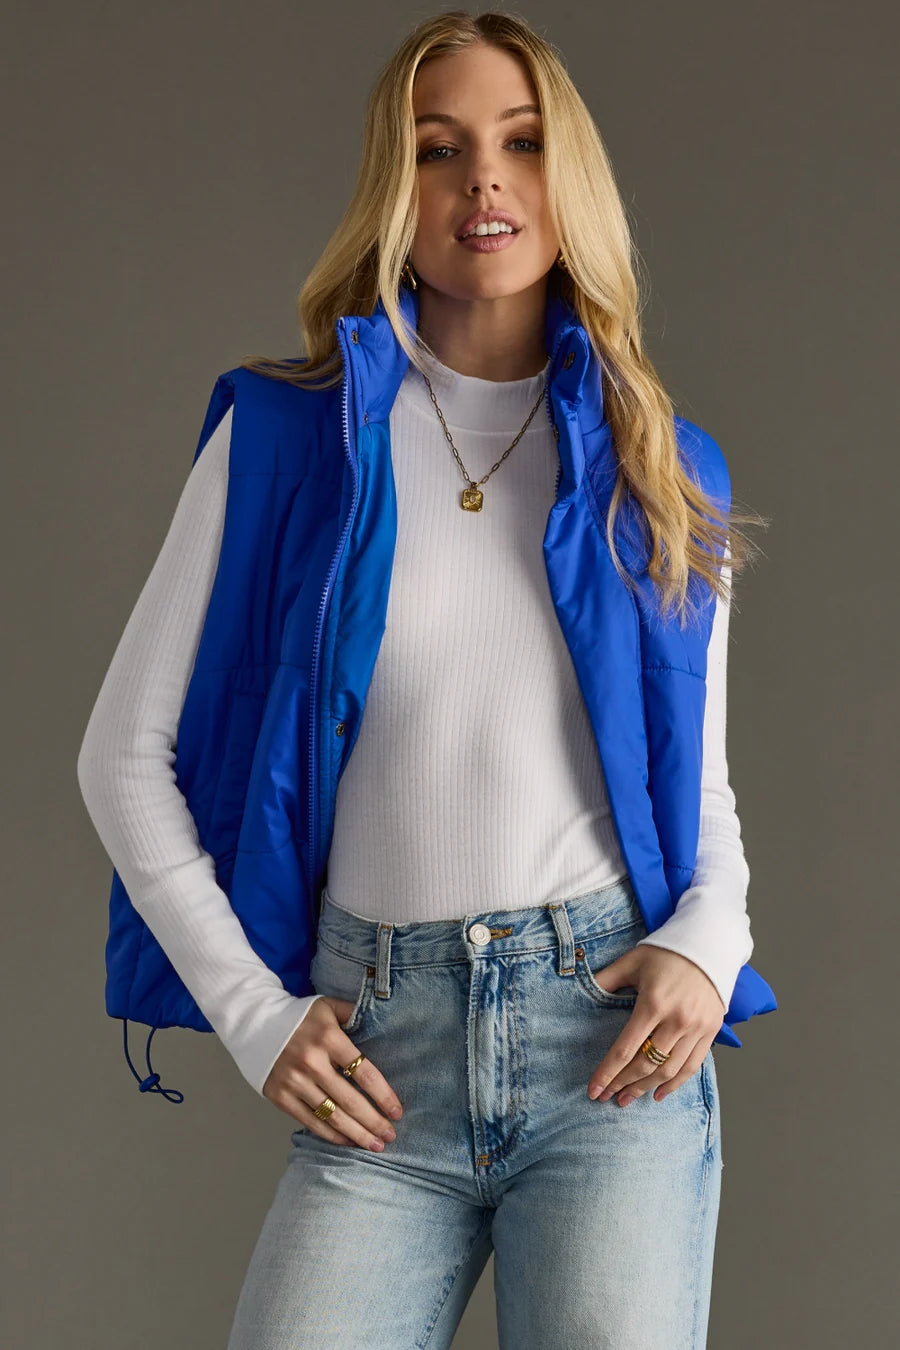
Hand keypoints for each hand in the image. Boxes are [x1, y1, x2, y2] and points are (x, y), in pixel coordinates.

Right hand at [262, 996, 403, 1149]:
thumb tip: (382, 1020)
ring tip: (375, 1146)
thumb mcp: (328, 1006)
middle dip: (374, 1122)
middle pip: (350, 1100)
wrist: (255, 1024)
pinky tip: (348, 1141)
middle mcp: (311, 1062)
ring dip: (356, 1134)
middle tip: (391, 1136)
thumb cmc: (299, 1016)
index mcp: (329, 1038)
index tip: (397, 1111)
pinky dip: (332, 1135)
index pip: (364, 1072)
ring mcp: (294, 1082)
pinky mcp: (280, 1097)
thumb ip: (354, 1013)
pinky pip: (311, 1122)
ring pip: (332, 1116)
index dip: (383, 1095)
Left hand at [586, 946, 726, 1106]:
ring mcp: (696, 1028)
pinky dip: (675, 1084)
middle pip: (645, 1064)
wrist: (708, 944)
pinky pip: (691, 1066)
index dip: (607, 1073)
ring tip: (627, 1099)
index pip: (625, 1048)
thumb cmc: (666, 952)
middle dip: (622, 1084)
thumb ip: (606, 979)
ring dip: (645, 1088)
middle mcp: (676, 1020)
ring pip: (668, 1070)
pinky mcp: (710, 1031)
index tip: (594, 1090)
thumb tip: (580, 990)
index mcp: (652, 1003)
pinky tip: (658, 1094)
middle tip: (608, 1097)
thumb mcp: (632, 961)